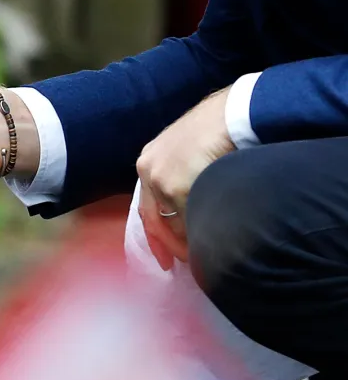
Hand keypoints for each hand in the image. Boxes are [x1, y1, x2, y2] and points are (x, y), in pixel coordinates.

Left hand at [136, 87, 234, 269]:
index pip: (147, 208)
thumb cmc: (219, 130)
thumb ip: (185, 180)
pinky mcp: (177, 187)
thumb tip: (193, 213)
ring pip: (176, 224)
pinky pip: (190, 221)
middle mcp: (149, 170)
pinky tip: (216, 236)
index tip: (164, 260)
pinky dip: (204, 232)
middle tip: (185, 265)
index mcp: (150, 161)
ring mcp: (161, 179)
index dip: (156, 236)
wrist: (232, 114)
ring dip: (192, 239)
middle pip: (156, 221)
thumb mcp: (192, 154)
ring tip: (210, 248)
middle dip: (172, 246)